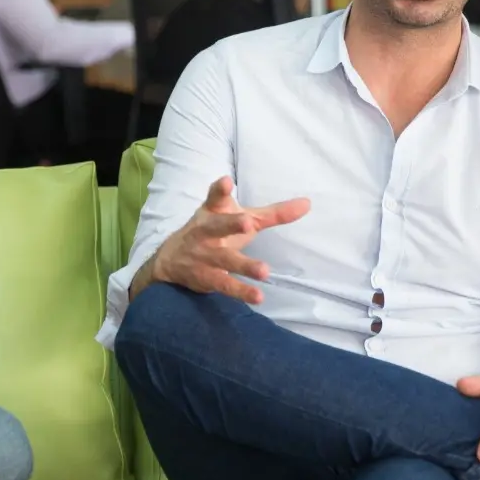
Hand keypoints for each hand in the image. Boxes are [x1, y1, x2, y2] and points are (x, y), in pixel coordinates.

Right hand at [139, 177, 309, 304]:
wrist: (171, 259)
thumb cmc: (215, 232)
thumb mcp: (241, 217)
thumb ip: (274, 214)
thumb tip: (308, 204)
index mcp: (213, 211)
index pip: (215, 197)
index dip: (220, 190)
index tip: (226, 182)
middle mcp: (206, 231)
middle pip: (217, 226)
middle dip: (231, 224)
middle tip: (248, 223)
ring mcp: (205, 256)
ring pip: (224, 260)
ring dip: (243, 265)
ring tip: (264, 271)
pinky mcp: (206, 277)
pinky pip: (224, 285)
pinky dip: (240, 291)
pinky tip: (257, 297)